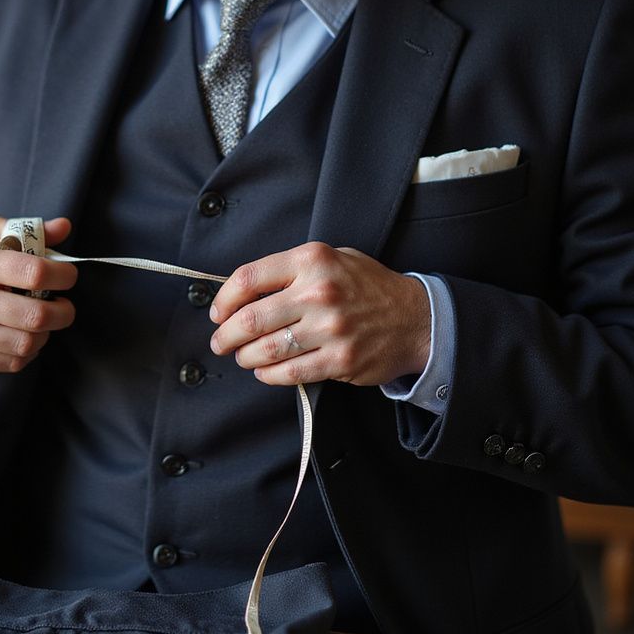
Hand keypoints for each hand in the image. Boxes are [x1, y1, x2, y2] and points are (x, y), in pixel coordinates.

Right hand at [0, 215, 76, 371]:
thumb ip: (25, 229)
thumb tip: (64, 227)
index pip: (35, 273)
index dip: (64, 275)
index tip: (68, 275)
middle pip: (36, 315)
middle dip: (64, 312)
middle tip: (64, 305)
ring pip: (25, 343)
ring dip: (47, 333)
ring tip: (44, 321)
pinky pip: (9, 363)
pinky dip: (27, 352)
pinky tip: (25, 336)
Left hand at [208, 243, 430, 386]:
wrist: (416, 318)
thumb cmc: (367, 286)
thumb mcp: (331, 258)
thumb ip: (289, 269)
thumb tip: (242, 292)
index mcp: (311, 260)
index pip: (248, 278)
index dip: (223, 299)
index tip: (217, 312)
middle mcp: (318, 292)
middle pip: (250, 319)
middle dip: (225, 336)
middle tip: (220, 342)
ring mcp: (330, 329)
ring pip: (265, 350)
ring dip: (244, 357)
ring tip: (243, 356)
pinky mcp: (339, 360)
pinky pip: (289, 372)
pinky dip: (268, 374)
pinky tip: (265, 370)